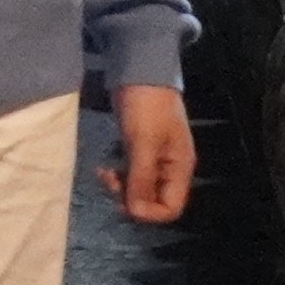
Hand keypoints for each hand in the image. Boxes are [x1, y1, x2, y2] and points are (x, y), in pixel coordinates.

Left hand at [105, 83, 196, 225]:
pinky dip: (118, 176)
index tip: (124, 202)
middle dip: (131, 200)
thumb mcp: (143, 142)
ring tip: (104, 174)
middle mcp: (170, 169)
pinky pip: (131, 176)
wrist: (140, 71)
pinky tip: (104, 168)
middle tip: (111, 183)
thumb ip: (141, 178)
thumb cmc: (146, 106)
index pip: (171, 208)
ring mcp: (156, 160)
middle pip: (154, 202)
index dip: (148, 213)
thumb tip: (134, 211)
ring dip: (121, 188)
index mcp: (180, 168)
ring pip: (140, 190)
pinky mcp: (140, 151)